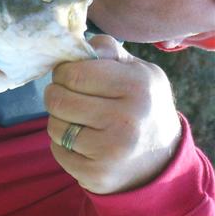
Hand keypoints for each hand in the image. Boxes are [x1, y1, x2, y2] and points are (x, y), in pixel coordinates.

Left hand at [45, 35, 181, 194]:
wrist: (160, 162)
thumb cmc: (141, 106)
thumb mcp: (138, 71)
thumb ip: (108, 50)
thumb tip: (77, 41)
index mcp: (136, 86)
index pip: (73, 73)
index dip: (63, 73)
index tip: (69, 76)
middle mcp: (125, 120)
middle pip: (58, 99)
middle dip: (56, 95)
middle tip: (68, 96)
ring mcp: (110, 151)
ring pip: (54, 125)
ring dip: (59, 120)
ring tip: (79, 120)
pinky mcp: (96, 174)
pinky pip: (56, 150)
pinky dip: (63, 144)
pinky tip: (83, 142)